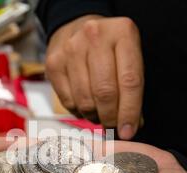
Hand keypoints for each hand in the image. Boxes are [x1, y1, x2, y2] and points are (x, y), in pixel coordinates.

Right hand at [46, 15, 143, 139]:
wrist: (76, 26)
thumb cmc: (108, 48)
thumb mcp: (128, 57)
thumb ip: (133, 88)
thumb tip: (130, 126)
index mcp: (123, 33)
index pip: (130, 81)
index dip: (129, 112)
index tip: (129, 132)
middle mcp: (95, 37)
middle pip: (105, 93)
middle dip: (111, 118)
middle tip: (114, 127)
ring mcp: (71, 50)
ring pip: (85, 101)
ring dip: (94, 116)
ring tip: (100, 113)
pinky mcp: (54, 64)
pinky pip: (68, 101)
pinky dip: (79, 111)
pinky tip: (85, 105)